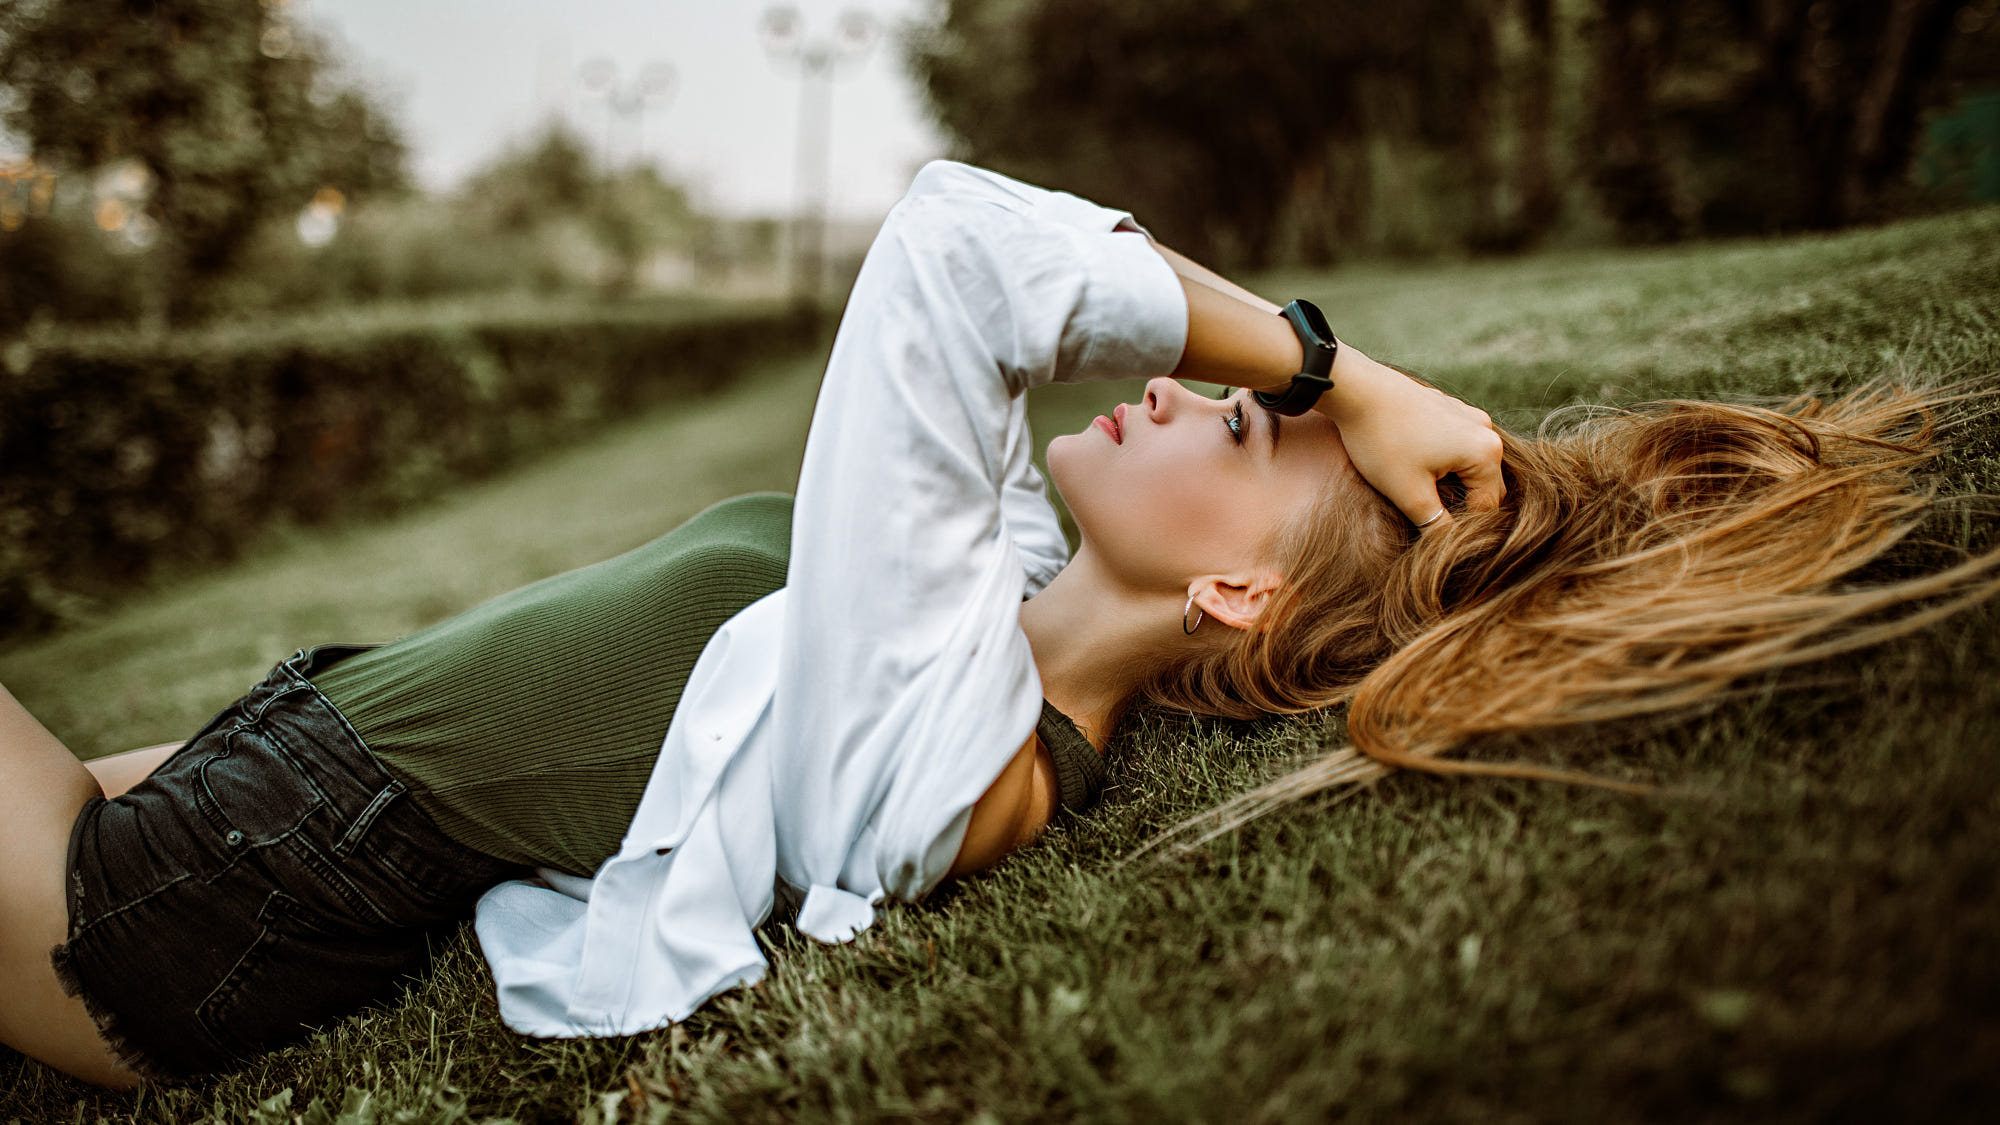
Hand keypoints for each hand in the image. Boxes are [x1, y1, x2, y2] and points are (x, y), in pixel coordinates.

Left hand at [1315, 359, 1504, 526]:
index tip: (1430, 532)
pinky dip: (1442, 462)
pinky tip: (1412, 466)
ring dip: (1450, 484)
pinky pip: (1457, 445)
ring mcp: (1469, 415)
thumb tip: (1450, 547)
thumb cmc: (1382, 441)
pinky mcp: (1449, 408)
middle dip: (1459, 504)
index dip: (1460, 526)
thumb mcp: (1409, 493)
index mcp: (1485, 452)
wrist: (1356, 389)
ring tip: (1416, 490)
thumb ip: (1436, 525)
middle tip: (1422, 515)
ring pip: (1469, 466)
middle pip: (1484, 485)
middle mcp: (1487, 430)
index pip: (1486, 507)